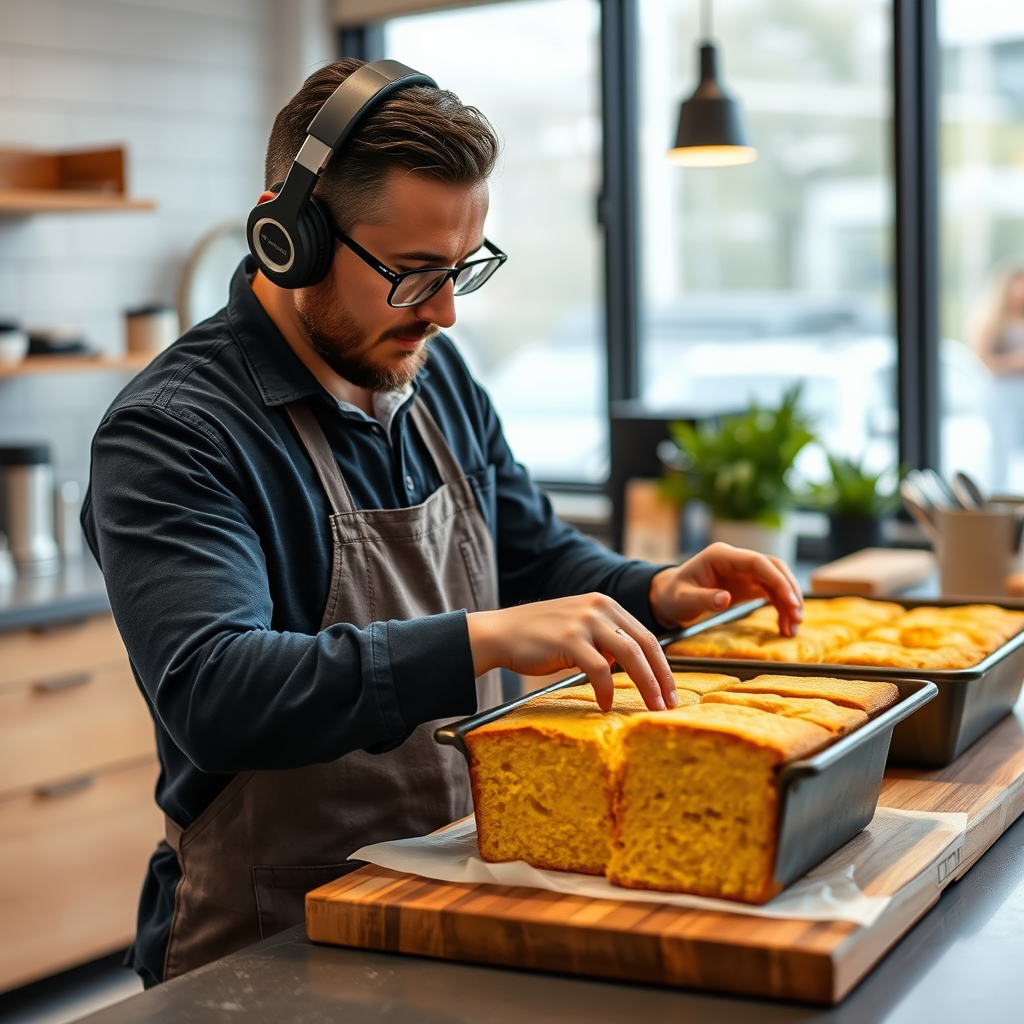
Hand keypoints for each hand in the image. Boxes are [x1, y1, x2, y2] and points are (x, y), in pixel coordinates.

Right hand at [466, 593, 678, 711]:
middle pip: (644, 644)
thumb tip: (626, 664)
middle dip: (662, 677)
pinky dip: (607, 690)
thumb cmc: (538, 636)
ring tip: (651, 706)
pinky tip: (605, 704)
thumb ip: (604, 640)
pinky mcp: (570, 639)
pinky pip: (600, 669)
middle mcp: (599, 607)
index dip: (662, 665)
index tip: (670, 689)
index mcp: (605, 604)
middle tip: (669, 703)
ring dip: (646, 684)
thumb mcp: (578, 629)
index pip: (646, 635)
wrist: (501, 633)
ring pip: (629, 654)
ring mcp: (585, 622)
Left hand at [648, 542, 802, 636]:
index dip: (777, 579)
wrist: (669, 597)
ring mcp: (743, 571)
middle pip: (774, 568)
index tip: (790, 600)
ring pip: (776, 580)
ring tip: (792, 628)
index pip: (757, 562)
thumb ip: (703, 599)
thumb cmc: (674, 596)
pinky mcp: (747, 584)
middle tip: (797, 617)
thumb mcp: (683, 600)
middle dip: (789, 590)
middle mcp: (736, 560)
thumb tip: (725, 599)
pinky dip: (781, 607)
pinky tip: (785, 626)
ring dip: (789, 602)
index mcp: (720, 556)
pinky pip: (771, 592)